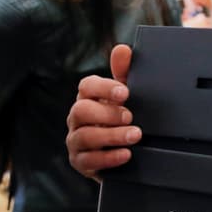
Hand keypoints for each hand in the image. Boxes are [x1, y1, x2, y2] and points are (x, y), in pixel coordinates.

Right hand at [66, 44, 140, 179]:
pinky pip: (88, 160)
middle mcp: (77, 118)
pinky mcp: (80, 162)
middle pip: (81, 111)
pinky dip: (109, 157)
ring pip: (85, 136)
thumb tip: (122, 50)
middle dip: (107, 114)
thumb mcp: (127, 98)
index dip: (104, 88)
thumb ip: (124, 74)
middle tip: (131, 117)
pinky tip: (126, 154)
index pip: (86, 86)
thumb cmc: (123, 119)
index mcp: (88, 98)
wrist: (126, 154)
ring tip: (135, 136)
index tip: (126, 93)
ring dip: (112, 136)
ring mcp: (76, 141)